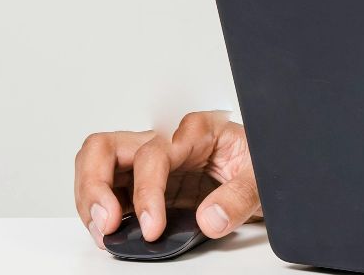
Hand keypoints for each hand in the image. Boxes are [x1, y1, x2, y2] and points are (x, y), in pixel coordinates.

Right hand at [74, 110, 260, 249]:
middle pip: (107, 147)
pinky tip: (109, 230)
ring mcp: (152, 163)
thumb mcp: (262, 178)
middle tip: (106, 222)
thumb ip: (239, 197)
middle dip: (95, 185)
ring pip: (98, 165)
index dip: (146, 192)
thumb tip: (210, 218)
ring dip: (90, 199)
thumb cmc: (264, 165)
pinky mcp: (146, 184)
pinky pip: (109, 189)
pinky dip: (98, 209)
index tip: (151, 226)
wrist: (273, 174)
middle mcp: (167, 142)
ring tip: (103, 231)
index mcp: (197, 131)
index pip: (153, 154)